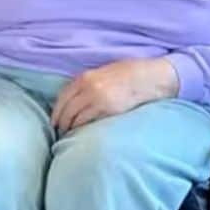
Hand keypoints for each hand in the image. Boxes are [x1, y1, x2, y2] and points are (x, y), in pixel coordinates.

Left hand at [51, 57, 178, 132]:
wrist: (154, 77)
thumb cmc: (131, 74)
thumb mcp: (104, 73)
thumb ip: (88, 84)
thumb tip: (75, 100)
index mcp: (85, 77)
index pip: (62, 98)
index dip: (56, 112)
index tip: (55, 122)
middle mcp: (88, 87)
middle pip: (65, 110)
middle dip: (61, 123)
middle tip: (60, 132)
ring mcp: (98, 99)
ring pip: (75, 119)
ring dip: (70, 129)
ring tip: (71, 136)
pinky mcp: (109, 110)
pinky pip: (88, 123)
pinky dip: (83, 130)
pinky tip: (84, 134)